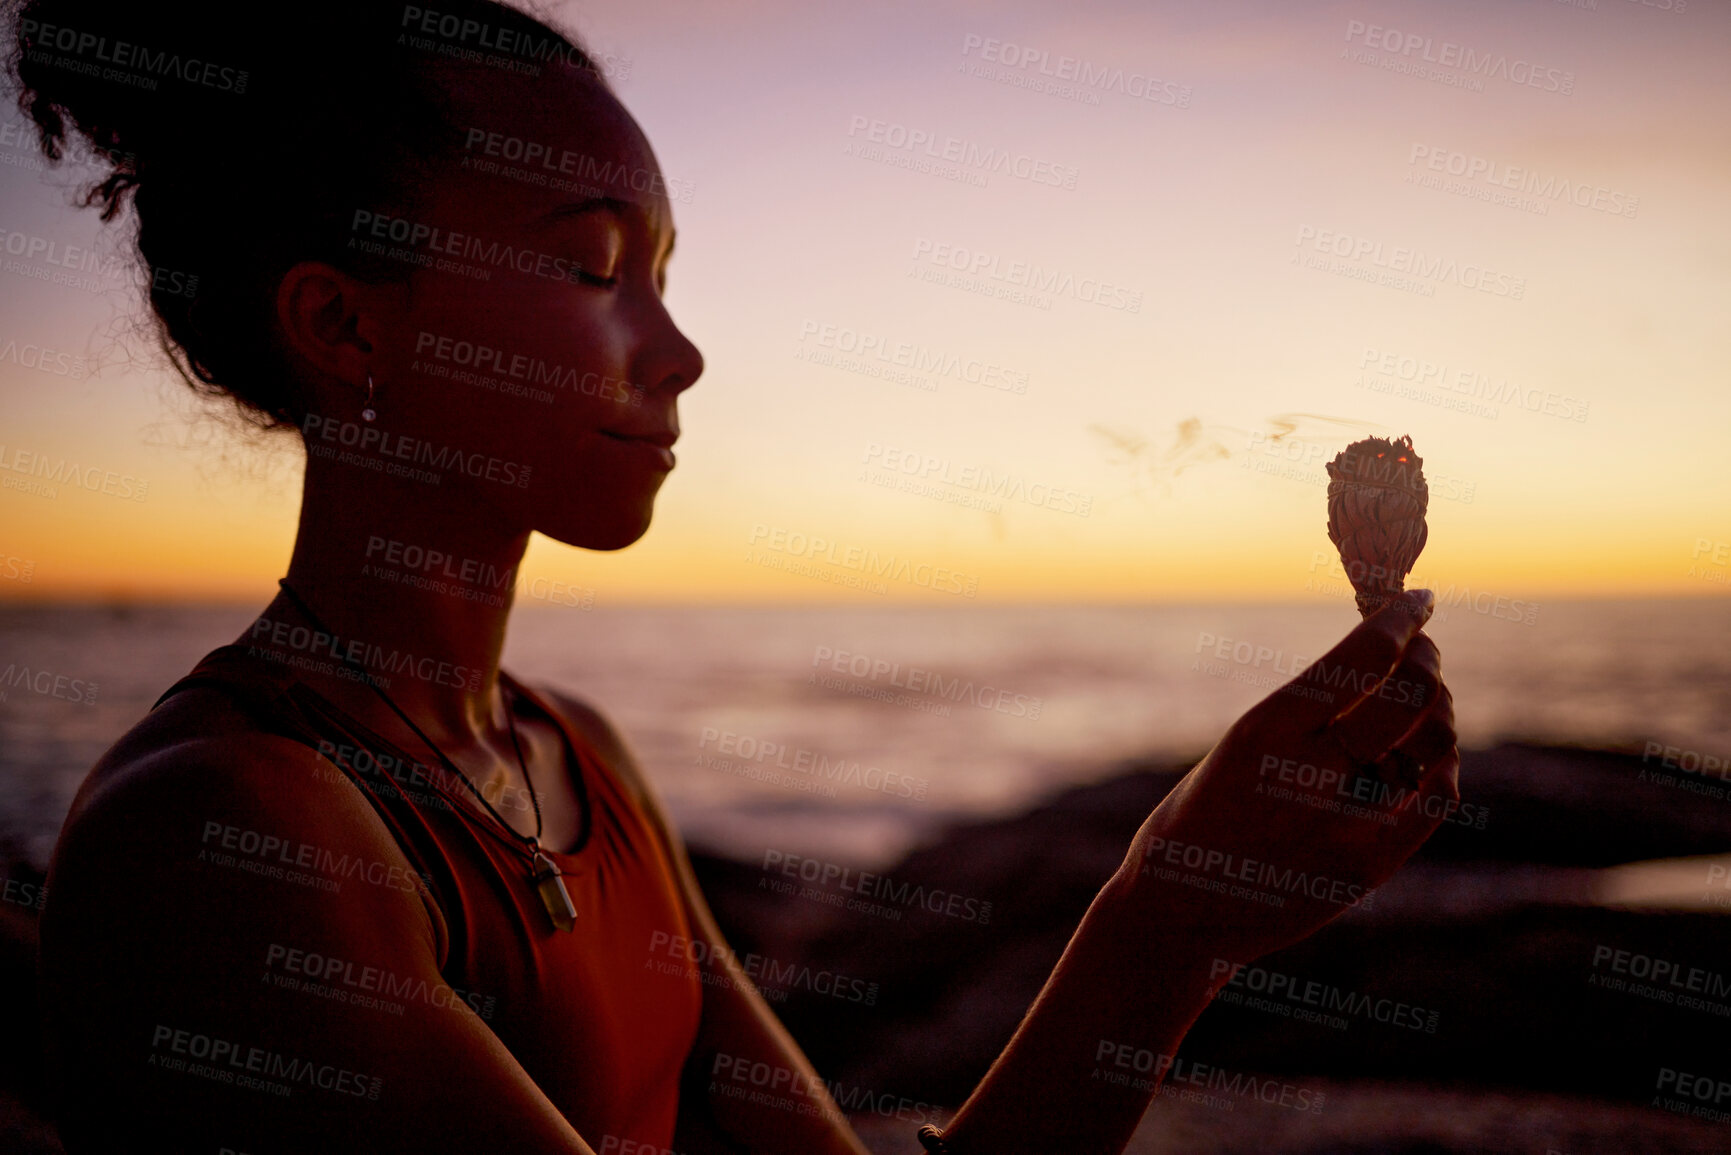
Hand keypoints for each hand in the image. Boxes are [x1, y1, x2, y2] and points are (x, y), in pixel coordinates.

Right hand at [1127, 590, 1457, 964]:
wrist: (1175, 916)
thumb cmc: (1199, 819)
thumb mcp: (1237, 748)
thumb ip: (1308, 717)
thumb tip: (1389, 669)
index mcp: (1263, 731)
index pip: (1361, 657)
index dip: (1402, 621)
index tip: (1420, 600)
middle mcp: (1308, 774)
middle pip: (1410, 693)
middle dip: (1426, 659)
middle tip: (1424, 649)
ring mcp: (1346, 825)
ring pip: (1433, 742)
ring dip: (1438, 710)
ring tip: (1426, 700)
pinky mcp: (1370, 866)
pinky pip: (1436, 798)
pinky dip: (1441, 765)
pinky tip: (1429, 754)